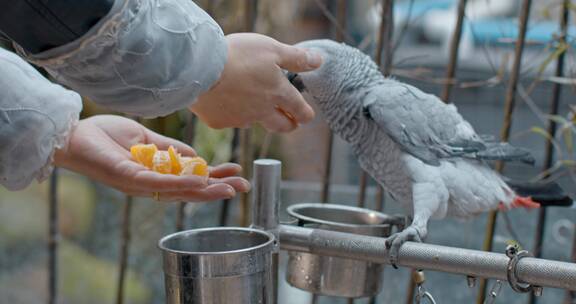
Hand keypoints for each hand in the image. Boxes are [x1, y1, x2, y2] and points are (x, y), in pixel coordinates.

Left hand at [53, 115, 249, 201]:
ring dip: (207, 191)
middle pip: (190, 191)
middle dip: (218, 189)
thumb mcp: (147, 140)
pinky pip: (160, 184)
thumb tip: (196, 158)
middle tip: (244, 186)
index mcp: (156, 174)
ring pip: (180, 191)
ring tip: (230, 189)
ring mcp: (141, 185)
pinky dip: (183, 185)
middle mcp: (151, 185)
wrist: (75, 134)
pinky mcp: (130, 180)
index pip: (191, 179)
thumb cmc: (106, 136)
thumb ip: (171, 150)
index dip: (214, 177)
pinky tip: (202, 184)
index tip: (236, 171)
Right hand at [190, 33, 322, 131]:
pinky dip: (230, 112)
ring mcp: (239, 119)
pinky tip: (223, 100)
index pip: (300, 110)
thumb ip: (297, 57)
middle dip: (289, 125)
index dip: (305, 114)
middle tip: (291, 123)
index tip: (307, 115)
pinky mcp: (219, 122)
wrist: (200, 68)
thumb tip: (319, 61)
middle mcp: (261, 111)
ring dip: (258, 117)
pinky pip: (229, 120)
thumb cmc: (238, 55)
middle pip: (281, 126)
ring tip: (252, 105)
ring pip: (254, 123)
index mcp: (278, 94)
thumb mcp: (272, 49)